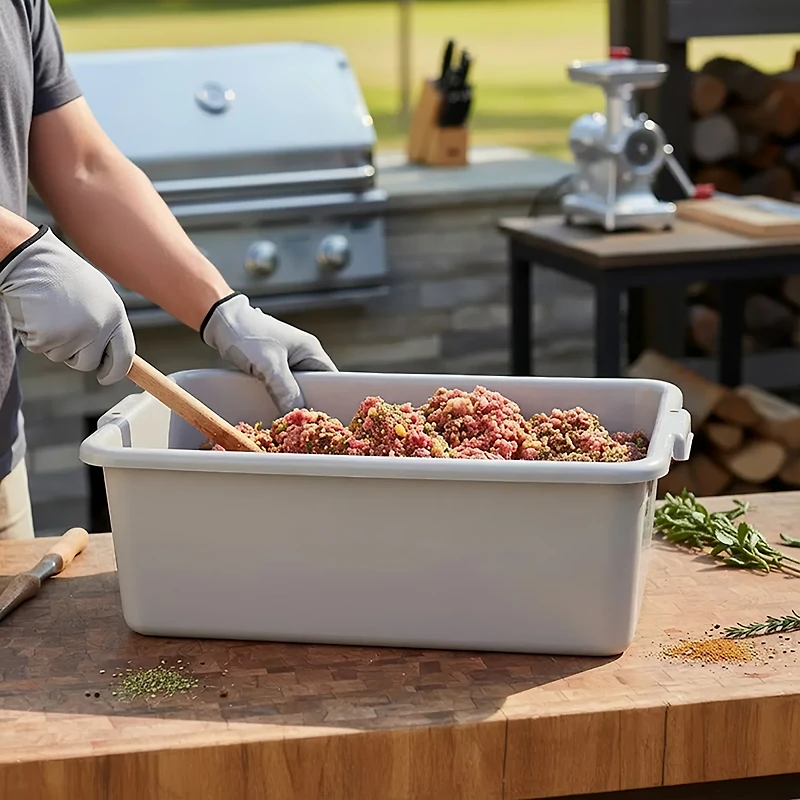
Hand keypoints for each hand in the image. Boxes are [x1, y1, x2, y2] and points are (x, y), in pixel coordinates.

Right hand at [0, 226, 134, 384]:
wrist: (30, 259)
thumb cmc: (62, 275)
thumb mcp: (98, 295)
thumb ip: (107, 322)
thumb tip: (115, 352)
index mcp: (115, 315)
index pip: (125, 355)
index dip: (115, 371)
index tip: (107, 377)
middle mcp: (99, 326)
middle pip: (90, 363)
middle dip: (77, 359)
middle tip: (65, 340)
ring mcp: (75, 333)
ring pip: (63, 357)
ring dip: (53, 342)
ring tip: (50, 313)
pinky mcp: (49, 336)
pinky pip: (41, 348)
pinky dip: (35, 335)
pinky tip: (36, 313)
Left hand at [201, 293, 336, 412]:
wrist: (220, 320)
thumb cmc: (248, 334)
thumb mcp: (269, 364)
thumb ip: (285, 389)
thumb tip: (295, 415)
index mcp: (311, 351)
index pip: (332, 380)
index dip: (330, 399)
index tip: (321, 418)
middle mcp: (303, 357)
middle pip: (314, 389)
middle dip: (307, 405)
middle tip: (300, 423)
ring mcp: (287, 363)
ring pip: (296, 391)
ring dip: (289, 403)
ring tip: (285, 420)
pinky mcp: (272, 369)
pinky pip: (281, 389)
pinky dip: (277, 399)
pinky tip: (271, 409)